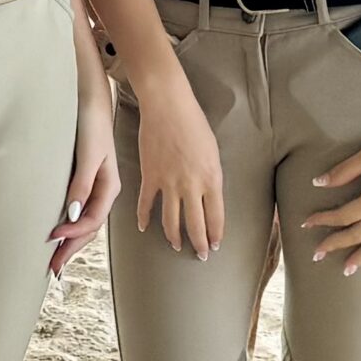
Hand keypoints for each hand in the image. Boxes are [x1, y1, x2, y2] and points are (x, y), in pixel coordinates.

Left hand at [49, 96, 119, 277]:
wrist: (90, 94)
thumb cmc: (91, 121)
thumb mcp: (88, 154)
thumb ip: (82, 184)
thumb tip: (72, 215)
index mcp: (109, 186)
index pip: (91, 221)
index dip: (72, 235)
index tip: (51, 241)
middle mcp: (103, 189)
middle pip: (88, 228)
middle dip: (72, 249)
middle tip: (52, 270)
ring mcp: (94, 184)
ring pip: (83, 221)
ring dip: (70, 240)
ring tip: (55, 258)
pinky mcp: (83, 176)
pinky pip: (78, 208)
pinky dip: (69, 224)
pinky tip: (60, 229)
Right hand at [133, 66, 224, 259]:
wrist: (168, 105)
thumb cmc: (194, 122)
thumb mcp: (212, 151)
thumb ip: (210, 176)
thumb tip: (207, 194)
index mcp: (211, 179)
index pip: (216, 217)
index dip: (215, 235)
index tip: (214, 245)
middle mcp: (191, 186)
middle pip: (195, 225)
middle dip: (199, 244)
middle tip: (199, 255)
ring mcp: (169, 183)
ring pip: (171, 221)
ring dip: (174, 237)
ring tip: (176, 245)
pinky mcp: (150, 176)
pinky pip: (146, 204)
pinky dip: (144, 218)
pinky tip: (144, 227)